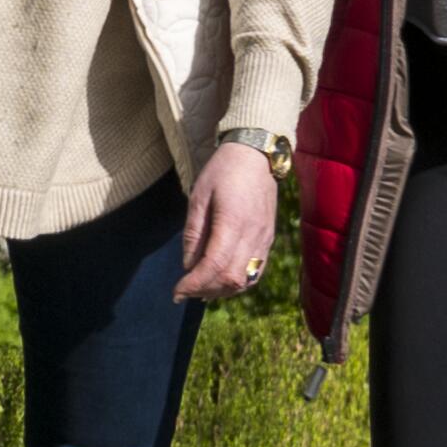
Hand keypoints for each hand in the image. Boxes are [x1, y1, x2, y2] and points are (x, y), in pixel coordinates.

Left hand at [176, 139, 288, 307]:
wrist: (256, 155)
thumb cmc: (223, 171)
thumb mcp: (198, 196)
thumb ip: (193, 233)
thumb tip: (188, 265)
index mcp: (233, 223)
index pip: (213, 266)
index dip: (194, 283)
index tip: (176, 291)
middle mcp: (253, 236)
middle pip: (230, 279)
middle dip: (205, 290)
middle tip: (184, 291)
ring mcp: (264, 239)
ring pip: (246, 280)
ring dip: (222, 291)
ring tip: (200, 290)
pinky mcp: (269, 239)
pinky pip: (256, 271)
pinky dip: (238, 282)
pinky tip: (221, 281)